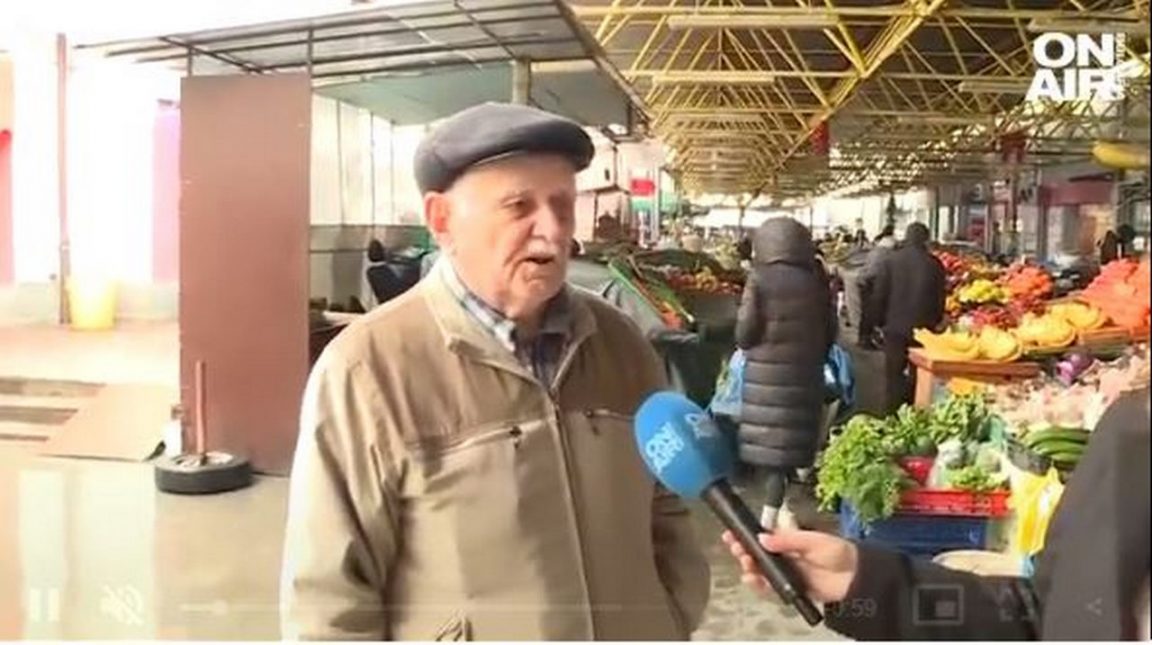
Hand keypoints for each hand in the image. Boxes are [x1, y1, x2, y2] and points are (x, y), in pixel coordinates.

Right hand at [722, 528, 858, 603]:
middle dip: (743, 551)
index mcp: (788, 541)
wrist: (856, 578)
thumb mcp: (813, 541)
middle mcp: (784, 557)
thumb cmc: (839, 553)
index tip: (732, 534)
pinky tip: (752, 580)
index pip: (762, 538)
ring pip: (760, 571)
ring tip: (745, 564)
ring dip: (749, 568)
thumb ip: (787, 541)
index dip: (746, 536)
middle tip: (736, 549)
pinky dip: (759, 585)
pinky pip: (770, 588)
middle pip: (757, 555)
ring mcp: (786, 573)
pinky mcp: (790, 589)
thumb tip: (763, 538)